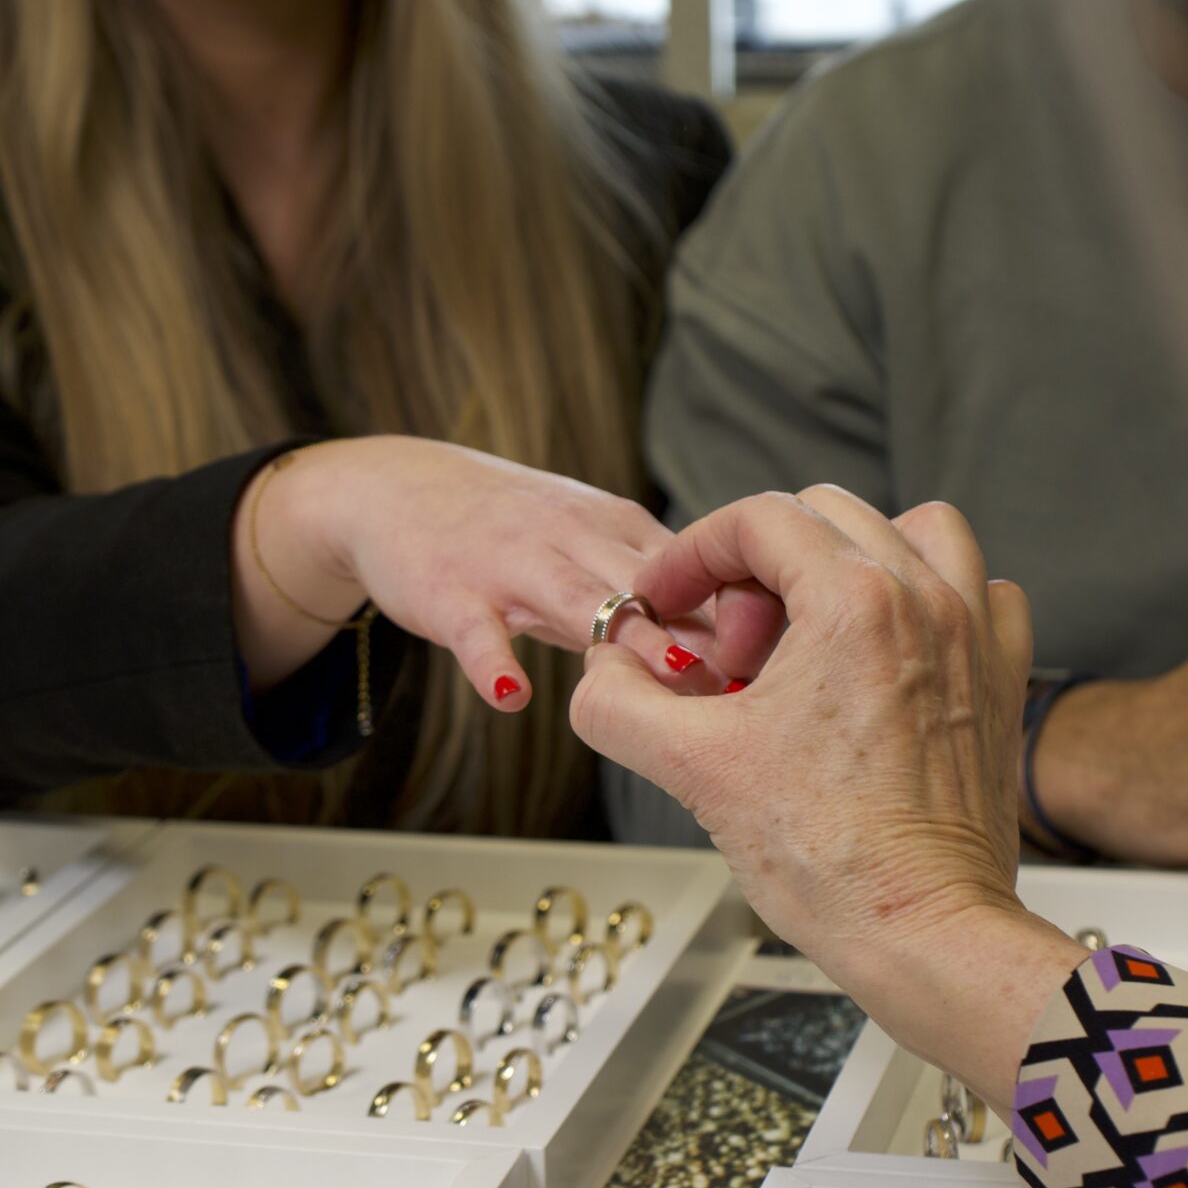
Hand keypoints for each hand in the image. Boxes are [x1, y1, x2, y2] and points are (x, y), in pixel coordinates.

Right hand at [232, 436, 718, 707]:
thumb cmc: (509, 532)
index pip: (702, 571)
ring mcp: (512, 563)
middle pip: (655, 583)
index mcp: (620, 531)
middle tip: (764, 685)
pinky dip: (492, 664)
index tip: (792, 668)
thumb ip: (657, 595)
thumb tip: (743, 650)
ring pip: (579, 597)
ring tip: (673, 679)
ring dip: (627, 638)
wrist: (396, 489)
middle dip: (711, 630)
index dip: (748, 618)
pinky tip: (512, 698)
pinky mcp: (452, 592)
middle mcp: (575, 538)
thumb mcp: (591, 547)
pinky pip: (476, 631)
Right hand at [570, 487, 1085, 1113]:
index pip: (757, 520)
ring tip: (808, 635)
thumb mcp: (692, 768)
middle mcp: (926, 599)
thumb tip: (601, 672)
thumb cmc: (832, 860)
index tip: (667, 600)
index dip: (691, 553)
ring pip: (913, 532)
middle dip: (757, 571)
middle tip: (730, 656)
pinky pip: (980, 591)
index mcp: (855, 601)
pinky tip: (884, 657)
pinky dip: (928, 600)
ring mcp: (976, 635)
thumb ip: (618, 703)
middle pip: (824, 517)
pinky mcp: (1002, 678)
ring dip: (847, 562)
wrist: (925, 931)